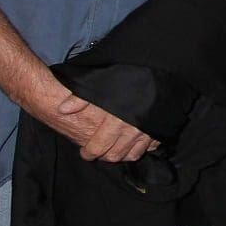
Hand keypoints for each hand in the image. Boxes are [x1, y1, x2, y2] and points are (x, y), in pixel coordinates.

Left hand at [28, 86, 154, 162]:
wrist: (162, 69)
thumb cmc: (130, 75)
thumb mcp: (102, 81)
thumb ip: (81, 97)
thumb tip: (63, 110)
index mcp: (116, 121)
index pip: (98, 147)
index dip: (89, 153)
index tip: (85, 152)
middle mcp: (133, 130)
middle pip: (115, 155)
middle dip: (104, 156)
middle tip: (97, 152)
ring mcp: (149, 131)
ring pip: (133, 154)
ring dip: (122, 155)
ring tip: (114, 149)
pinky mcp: (161, 129)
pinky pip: (151, 147)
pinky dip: (141, 147)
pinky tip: (135, 142)